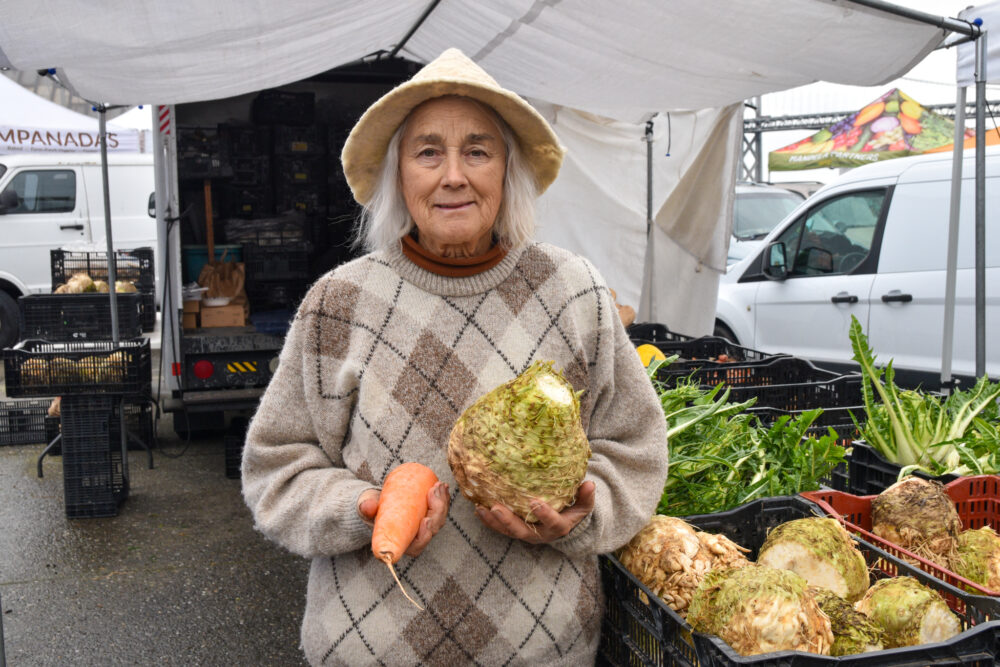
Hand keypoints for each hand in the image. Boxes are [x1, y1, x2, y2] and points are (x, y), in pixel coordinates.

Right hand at [358, 481, 450, 556]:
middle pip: (433, 527)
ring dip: (442, 501)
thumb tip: (367, 507)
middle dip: (437, 509)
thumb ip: (366, 508)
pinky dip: (443, 497)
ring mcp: (425, 527)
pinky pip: (440, 509)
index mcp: (403, 543)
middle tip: (433, 491)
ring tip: (439, 485)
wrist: (377, 504)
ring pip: (439, 517)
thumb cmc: (371, 511)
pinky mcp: (429, 515)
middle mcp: (416, 538)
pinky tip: (443, 486)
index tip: (426, 520)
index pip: (418, 544)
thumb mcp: (367, 509)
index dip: (425, 534)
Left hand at [475, 481, 595, 543]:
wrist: (564, 526)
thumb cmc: (573, 511)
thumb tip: (589, 484)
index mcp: (558, 527)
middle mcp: (540, 534)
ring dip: (493, 521)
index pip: (553, 523)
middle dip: (508, 520)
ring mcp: (526, 534)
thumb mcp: (583, 505)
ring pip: (508, 531)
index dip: (544, 515)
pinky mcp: (515, 531)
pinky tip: (478, 508)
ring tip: (481, 507)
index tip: (535, 502)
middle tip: (496, 507)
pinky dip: (489, 520)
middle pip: (523, 531)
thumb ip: (586, 496)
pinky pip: (500, 528)